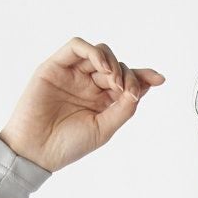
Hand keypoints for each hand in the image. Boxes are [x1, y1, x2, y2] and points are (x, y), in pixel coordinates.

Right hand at [0, 36, 165, 172]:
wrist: (36, 150)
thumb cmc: (68, 145)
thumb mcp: (104, 129)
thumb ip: (124, 108)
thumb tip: (141, 88)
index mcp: (102, 102)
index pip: (126, 81)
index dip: (143, 77)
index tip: (160, 79)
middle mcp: (89, 85)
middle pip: (116, 66)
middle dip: (128, 74)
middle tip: (127, 90)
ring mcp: (73, 75)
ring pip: (99, 53)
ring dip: (112, 62)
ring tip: (114, 80)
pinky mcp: (55, 66)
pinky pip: (76, 47)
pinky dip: (93, 51)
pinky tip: (102, 66)